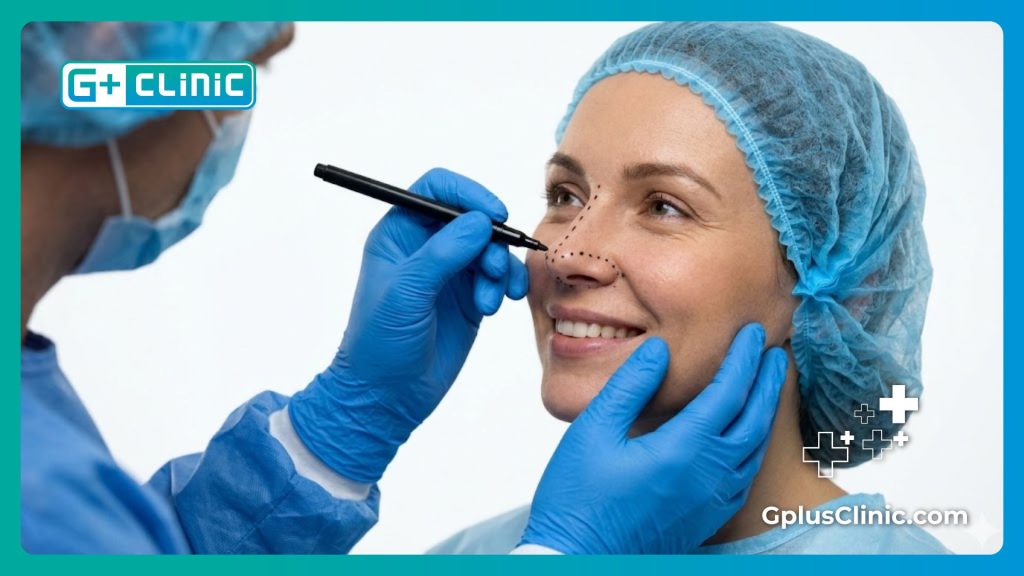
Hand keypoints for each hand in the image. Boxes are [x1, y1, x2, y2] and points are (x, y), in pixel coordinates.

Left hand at [289, 168, 528, 482]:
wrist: (386, 397)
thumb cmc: (378, 343)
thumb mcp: (405, 293)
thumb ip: (441, 254)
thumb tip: (479, 221)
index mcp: (399, 233)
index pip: (436, 188)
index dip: (467, 193)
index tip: (492, 213)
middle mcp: (427, 246)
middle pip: (473, 217)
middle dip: (491, 240)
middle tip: (491, 270)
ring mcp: (451, 271)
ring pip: (491, 247)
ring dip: (499, 269)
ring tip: (490, 302)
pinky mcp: (470, 296)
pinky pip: (499, 275)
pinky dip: (506, 285)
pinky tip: (498, 305)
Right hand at [520, 324, 786, 553]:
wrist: (578, 559)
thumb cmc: (578, 499)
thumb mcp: (594, 430)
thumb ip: (631, 385)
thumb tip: (659, 350)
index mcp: (684, 449)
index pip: (729, 392)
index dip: (744, 359)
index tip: (753, 333)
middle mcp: (708, 476)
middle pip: (754, 420)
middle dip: (767, 383)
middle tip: (777, 354)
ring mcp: (710, 501)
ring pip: (754, 451)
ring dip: (764, 414)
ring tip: (767, 390)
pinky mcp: (705, 519)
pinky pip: (744, 477)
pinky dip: (752, 448)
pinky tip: (744, 441)